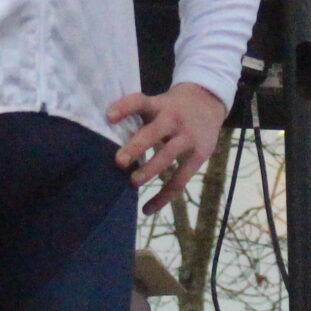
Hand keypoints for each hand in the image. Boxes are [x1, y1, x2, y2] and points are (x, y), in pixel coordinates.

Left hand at [107, 82, 227, 214]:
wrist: (208, 101)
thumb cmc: (171, 108)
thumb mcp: (157, 104)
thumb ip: (136, 119)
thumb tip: (101, 141)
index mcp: (159, 105)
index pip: (140, 102)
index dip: (124, 108)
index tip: (108, 117)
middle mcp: (173, 119)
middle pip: (154, 132)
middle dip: (137, 146)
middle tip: (119, 161)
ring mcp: (187, 138)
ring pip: (167, 157)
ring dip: (149, 170)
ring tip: (132, 182)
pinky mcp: (198, 156)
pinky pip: (179, 180)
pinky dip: (163, 197)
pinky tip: (146, 209)